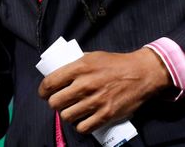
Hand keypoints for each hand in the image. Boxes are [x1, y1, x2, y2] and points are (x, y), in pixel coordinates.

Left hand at [38, 48, 171, 134]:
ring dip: (67, 115)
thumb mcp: (93, 56)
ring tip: (72, 110)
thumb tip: (59, 73)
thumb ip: (76, 65)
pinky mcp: (105, 115)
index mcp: (80, 67)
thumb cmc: (116, 64)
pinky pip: (83, 127)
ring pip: (67, 116)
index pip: (50, 83)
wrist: (141, 73)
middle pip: (55, 102)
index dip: (43, 91)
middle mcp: (85, 85)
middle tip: (59, 102)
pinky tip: (82, 119)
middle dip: (55, 103)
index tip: (44, 93)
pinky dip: (80, 125)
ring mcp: (95, 101)